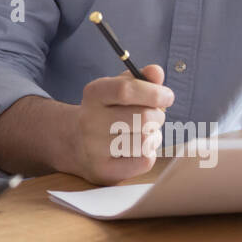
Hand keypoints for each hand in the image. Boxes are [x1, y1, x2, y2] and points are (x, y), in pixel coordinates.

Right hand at [74, 64, 171, 184]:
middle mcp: (89, 120)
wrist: (74, 142)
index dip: (153, 92)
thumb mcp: (117, 89)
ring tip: (143, 133)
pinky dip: (148, 154)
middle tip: (154, 117)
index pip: (126, 90)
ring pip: (146, 141)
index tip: (167, 96)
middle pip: (143, 118)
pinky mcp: (103, 170)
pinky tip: (136, 150)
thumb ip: (140, 79)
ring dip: (153, 136)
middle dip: (158, 116)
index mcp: (94, 94)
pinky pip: (144, 161)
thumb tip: (156, 72)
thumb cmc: (106, 111)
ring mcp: (93, 148)